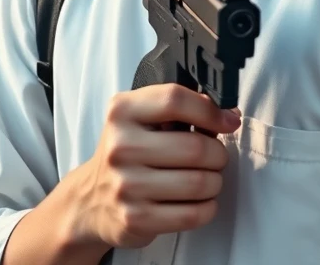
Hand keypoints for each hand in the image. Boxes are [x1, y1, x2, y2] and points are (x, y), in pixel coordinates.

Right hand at [63, 83, 242, 252]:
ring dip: (215, 181)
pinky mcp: (134, 219)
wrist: (90, 200)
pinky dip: (207, 207)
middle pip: (195, 147)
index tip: (229, 121)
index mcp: (123, 112)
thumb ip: (182, 107)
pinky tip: (201, 201)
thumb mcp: (144, 117)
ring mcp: (125, 186)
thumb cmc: (129, 152)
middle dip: (218, 153)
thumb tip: (228, 115)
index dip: (211, 111)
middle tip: (216, 156)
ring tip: (208, 178)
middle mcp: (120, 147)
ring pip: (199, 182)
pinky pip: (191, 214)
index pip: (175, 100)